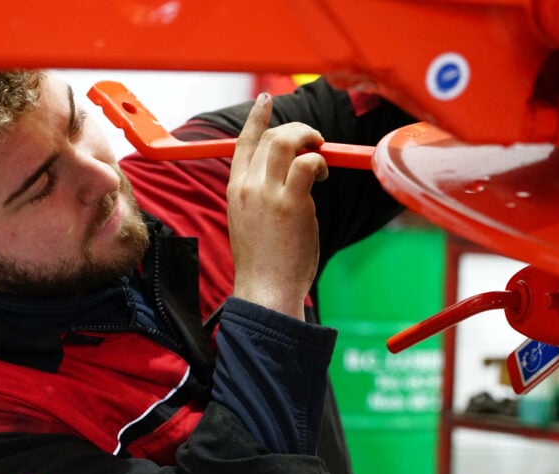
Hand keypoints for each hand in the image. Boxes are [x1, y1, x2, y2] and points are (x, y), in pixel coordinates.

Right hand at [226, 93, 328, 319]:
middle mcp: (248, 185)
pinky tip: (323, 176)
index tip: (267, 100)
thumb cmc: (263, 263)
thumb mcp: (249, 221)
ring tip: (321, 155)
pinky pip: (309, 163)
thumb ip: (260, 195)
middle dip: (297, 130)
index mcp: (235, 189)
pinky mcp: (292, 202)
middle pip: (272, 136)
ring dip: (310, 140)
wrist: (265, 289)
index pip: (244, 142)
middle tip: (314, 140)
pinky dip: (320, 162)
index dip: (257, 118)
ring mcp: (269, 193)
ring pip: (289, 142)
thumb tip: (288, 176)